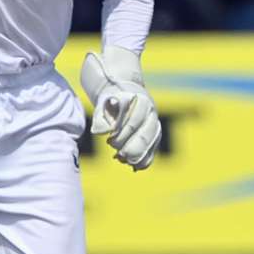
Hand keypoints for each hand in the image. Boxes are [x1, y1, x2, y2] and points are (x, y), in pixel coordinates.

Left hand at [80, 47, 160, 170]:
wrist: (122, 88)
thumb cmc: (109, 96)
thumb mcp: (102, 102)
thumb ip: (100, 116)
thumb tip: (99, 132)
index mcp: (138, 98)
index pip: (133, 120)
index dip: (121, 133)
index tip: (109, 140)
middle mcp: (150, 108)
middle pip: (145, 132)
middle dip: (130, 147)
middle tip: (117, 154)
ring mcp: (154, 119)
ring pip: (152, 140)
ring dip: (138, 153)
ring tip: (122, 159)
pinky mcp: (154, 129)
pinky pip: (154, 146)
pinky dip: (145, 158)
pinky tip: (135, 166)